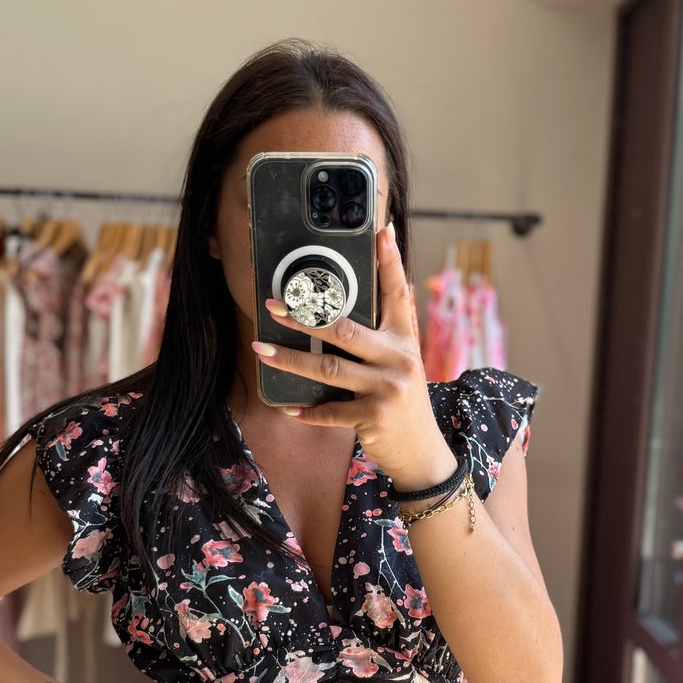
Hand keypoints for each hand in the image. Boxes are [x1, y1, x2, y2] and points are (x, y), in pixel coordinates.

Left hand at [249, 222, 458, 491]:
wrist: (422, 453)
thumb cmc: (402, 403)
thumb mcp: (401, 365)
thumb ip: (382, 338)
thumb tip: (347, 309)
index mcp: (405, 340)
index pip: (397, 292)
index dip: (390, 260)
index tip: (381, 229)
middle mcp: (400, 359)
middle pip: (345, 329)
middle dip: (305, 315)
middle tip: (274, 303)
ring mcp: (387, 389)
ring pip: (328, 367)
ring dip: (290, 359)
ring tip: (260, 348)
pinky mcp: (373, 418)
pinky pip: (330, 411)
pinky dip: (306, 410)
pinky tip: (287, 406)